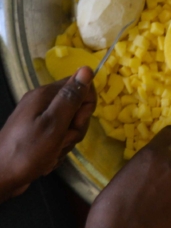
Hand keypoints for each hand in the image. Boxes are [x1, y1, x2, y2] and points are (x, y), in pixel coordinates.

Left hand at [0, 67, 95, 201]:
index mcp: (45, 94)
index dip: (85, 107)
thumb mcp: (54, 124)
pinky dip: (57, 149)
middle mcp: (41, 102)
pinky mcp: (36, 133)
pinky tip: (47, 158)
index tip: (75, 123)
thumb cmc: (27, 152)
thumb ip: (71, 97)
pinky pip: (58, 136)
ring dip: (66, 141)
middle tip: (62, 141)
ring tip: (53, 152)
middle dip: (75, 128)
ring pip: (69, 125)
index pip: (81, 87)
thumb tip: (87, 69)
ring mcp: (37, 118)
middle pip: (76, 108)